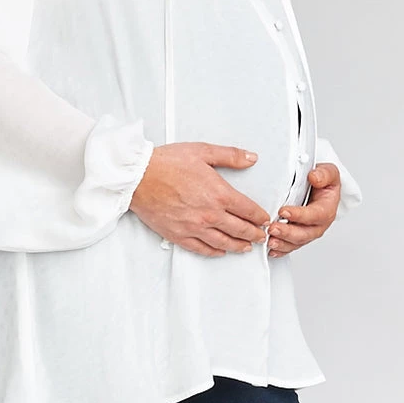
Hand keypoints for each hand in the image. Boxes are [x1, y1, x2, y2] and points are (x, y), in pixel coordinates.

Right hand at [129, 142, 269, 257]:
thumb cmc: (167, 163)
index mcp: (219, 194)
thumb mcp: (202, 151)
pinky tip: (220, 251)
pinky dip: (214, 251)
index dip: (259, 217)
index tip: (265, 220)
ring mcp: (194, 227)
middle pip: (240, 229)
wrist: (138, 177)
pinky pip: (201, 248)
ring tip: (246, 247)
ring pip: (223, 242)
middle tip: (261, 237)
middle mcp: (210, 214)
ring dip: (238, 246)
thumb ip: (230, 156)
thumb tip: (250, 158)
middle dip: (254, 234)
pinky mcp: (179, 235)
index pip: (248, 210)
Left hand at [267, 162, 340, 257]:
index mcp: (327, 209)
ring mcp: (308, 231)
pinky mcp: (298, 235)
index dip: (300, 215)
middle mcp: (319, 224)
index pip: (316, 215)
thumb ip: (324, 174)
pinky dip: (280, 249)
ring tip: (270, 240)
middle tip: (273, 228)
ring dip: (283, 243)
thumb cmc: (323, 181)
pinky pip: (290, 246)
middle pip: (305, 233)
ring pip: (297, 242)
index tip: (284, 212)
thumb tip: (314, 178)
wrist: (319, 186)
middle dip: (288, 233)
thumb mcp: (328, 172)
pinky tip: (271, 249)